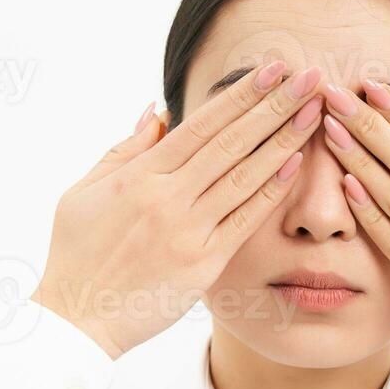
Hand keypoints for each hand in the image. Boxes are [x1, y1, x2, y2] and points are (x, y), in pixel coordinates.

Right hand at [31, 62, 324, 357]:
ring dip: (284, 141)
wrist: (77, 319)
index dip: (241, 94)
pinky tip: (296, 164)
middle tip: (310, 77)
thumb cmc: (75, 255)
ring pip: (245, 177)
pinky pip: (244, 221)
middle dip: (274, 106)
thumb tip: (156, 112)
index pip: (201, 124)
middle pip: (231, 143)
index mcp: (139, 175)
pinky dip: (270, 192)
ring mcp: (188, 231)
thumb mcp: (83, 192)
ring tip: (313, 112)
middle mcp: (167, 198)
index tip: (273, 69)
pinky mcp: (203, 265)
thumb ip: (124, 151)